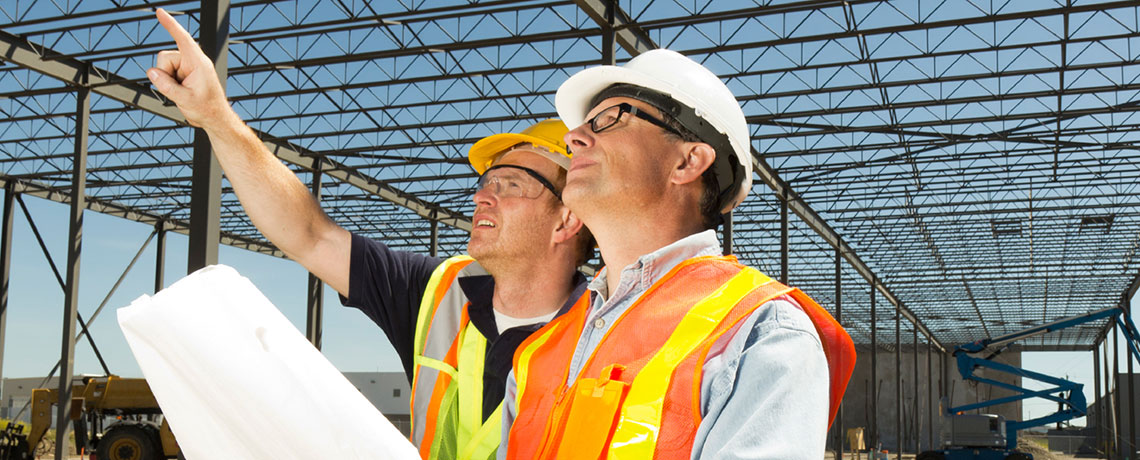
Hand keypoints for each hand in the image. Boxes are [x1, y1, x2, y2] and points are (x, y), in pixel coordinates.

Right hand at [146, 8, 231, 129]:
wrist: (214, 119)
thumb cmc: (207, 109)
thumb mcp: (184, 99)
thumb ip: (166, 86)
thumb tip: (152, 72)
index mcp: (198, 63)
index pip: (183, 39)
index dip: (171, 25)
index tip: (160, 12)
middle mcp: (193, 61)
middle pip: (165, 58)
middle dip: (165, 74)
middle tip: (180, 90)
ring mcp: (188, 67)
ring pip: (163, 66)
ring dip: (168, 80)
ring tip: (183, 92)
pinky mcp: (183, 73)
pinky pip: (165, 73)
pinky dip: (169, 83)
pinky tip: (182, 91)